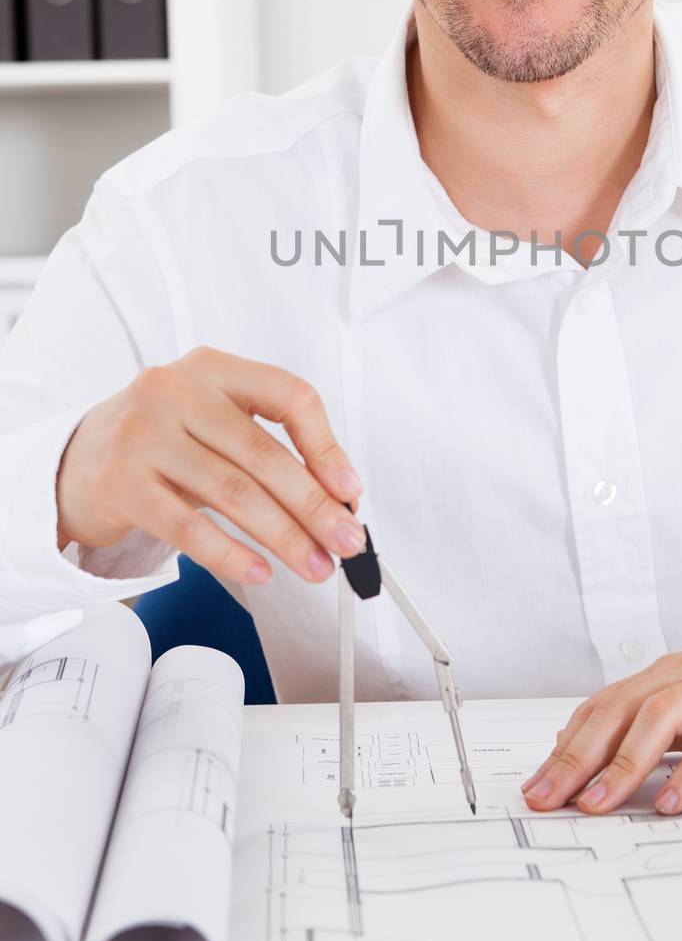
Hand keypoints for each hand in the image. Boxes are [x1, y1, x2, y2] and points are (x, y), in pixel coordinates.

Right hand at [55, 345, 366, 585]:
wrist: (72, 462)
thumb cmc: (159, 442)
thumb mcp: (210, 421)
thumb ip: (264, 445)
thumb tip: (335, 498)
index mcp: (212, 368)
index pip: (288, 395)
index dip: (326, 445)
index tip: (350, 490)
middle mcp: (177, 392)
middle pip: (264, 454)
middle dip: (313, 505)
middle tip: (346, 540)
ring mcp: (144, 436)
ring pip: (233, 493)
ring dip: (283, 536)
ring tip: (313, 564)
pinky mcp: (122, 485)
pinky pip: (190, 528)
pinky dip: (231, 555)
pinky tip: (259, 572)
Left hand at [522, 636, 681, 815]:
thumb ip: (664, 724)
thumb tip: (601, 758)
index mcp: (676, 669)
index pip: (607, 704)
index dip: (567, 744)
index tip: (538, 784)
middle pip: (623, 708)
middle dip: (578, 756)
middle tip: (546, 799)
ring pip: (663, 716)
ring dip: (623, 763)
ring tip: (597, 805)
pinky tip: (672, 802)